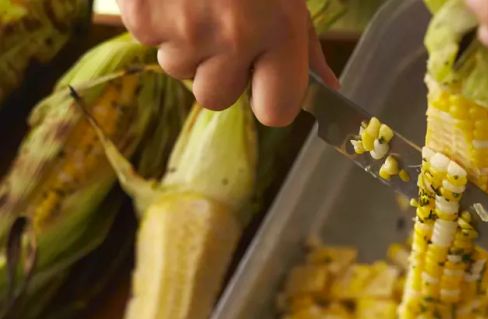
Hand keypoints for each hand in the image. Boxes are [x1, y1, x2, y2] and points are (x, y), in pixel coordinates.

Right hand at [117, 0, 339, 125]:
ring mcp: (182, 31)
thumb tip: (328, 86)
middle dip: (219, 73)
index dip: (270, 98)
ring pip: (181, 71)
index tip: (266, 81)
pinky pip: (151, 43)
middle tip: (223, 27)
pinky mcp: (140, 18)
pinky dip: (160, 22)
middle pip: (218, 98)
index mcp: (278, 30)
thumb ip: (304, 45)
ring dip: (188, 46)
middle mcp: (231, 39)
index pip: (276, 112)